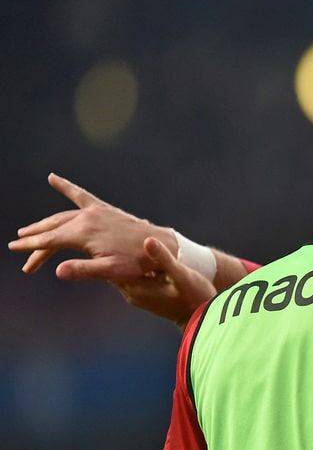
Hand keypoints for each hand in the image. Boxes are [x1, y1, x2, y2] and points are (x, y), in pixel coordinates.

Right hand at [9, 173, 177, 281]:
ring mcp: (95, 212)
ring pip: (62, 216)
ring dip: (45, 224)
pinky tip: (53, 178)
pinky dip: (67, 187)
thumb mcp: (111, 271)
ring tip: (29, 231)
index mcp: (83, 234)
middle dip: (34, 238)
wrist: (160, 246)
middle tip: (19, 246)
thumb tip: (58, 271)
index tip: (14, 247)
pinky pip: (81, 196)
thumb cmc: (137, 262)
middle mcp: (86, 219)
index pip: (48, 240)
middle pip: (52, 228)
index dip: (30, 245)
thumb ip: (84, 270)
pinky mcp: (105, 209)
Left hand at [116, 237, 217, 327]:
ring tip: (134, 238)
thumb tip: (148, 240)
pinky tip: (146, 254)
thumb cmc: (195, 296)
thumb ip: (163, 258)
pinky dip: (137, 265)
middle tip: (121, 229)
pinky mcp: (146, 297)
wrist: (203, 320)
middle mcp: (132, 293)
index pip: (113, 263)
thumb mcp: (181, 274)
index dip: (114, 246)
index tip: (115, 228)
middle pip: (116, 267)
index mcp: (135, 287)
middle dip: (119, 251)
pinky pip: (135, 277)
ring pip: (125, 272)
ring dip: (129, 258)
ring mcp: (138, 296)